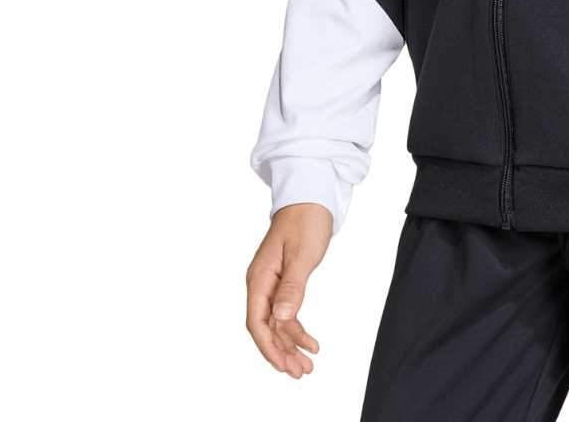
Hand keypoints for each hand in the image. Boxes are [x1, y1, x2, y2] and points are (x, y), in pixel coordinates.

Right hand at [245, 202, 332, 377]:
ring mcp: (271, 283)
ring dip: (289, 345)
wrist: (311, 197)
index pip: (257, 322)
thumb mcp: (302, 254)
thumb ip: (292, 286)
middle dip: (281, 352)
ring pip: (276, 323)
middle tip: (300, 372)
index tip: (284, 366)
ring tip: (306, 365)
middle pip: (266, 328)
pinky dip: (296, 328)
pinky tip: (309, 342)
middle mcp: (261, 283)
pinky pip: (285, 312)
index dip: (268, 347)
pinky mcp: (283, 281)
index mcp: (260, 277)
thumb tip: (282, 317)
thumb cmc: (306, 220)